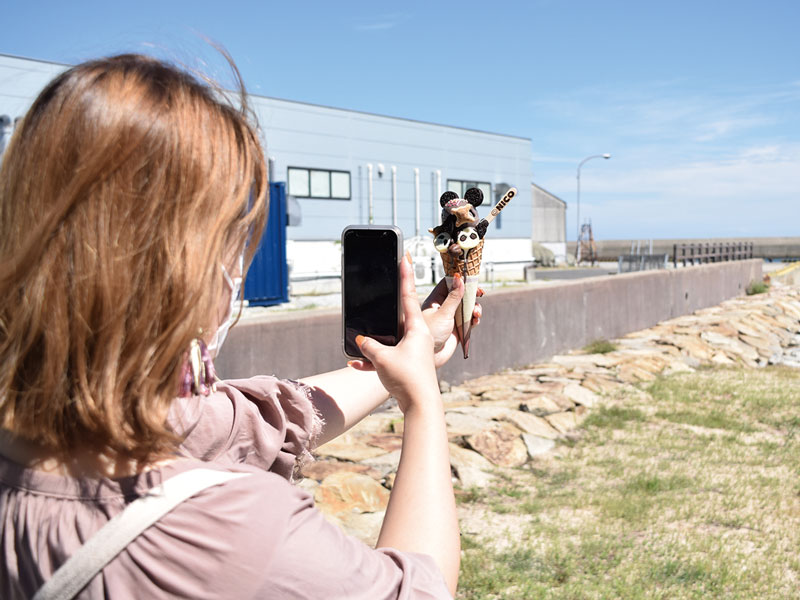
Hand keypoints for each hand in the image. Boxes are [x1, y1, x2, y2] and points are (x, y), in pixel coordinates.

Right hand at [349, 256, 438, 411]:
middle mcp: (418, 338)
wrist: (420, 404)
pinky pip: (387, 358)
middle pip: (398, 318)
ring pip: (390, 341)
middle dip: (385, 314)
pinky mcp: (408, 365)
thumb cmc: (407, 378)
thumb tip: (361, 341)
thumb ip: (369, 346)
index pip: (409, 297)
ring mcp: (414, 352)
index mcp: (417, 329)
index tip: (405, 258)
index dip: (405, 277)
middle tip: (382, 296)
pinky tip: (357, 366)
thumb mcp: (382, 358)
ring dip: (374, 346)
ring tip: (361, 354)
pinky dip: (374, 361)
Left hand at [421, 276, 483, 367]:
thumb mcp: (443, 314)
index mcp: (434, 300)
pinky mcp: (458, 328)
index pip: (447, 283)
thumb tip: (459, 279)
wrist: (431, 358)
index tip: (471, 279)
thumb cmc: (430, 335)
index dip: (459, 279)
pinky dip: (474, 318)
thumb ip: (454, 297)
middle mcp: (442, 307)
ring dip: (474, 307)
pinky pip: (469, 319)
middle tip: (481, 293)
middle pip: (460, 294)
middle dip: (471, 293)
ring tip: (476, 313)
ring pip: (466, 307)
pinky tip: (475, 320)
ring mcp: (450, 318)